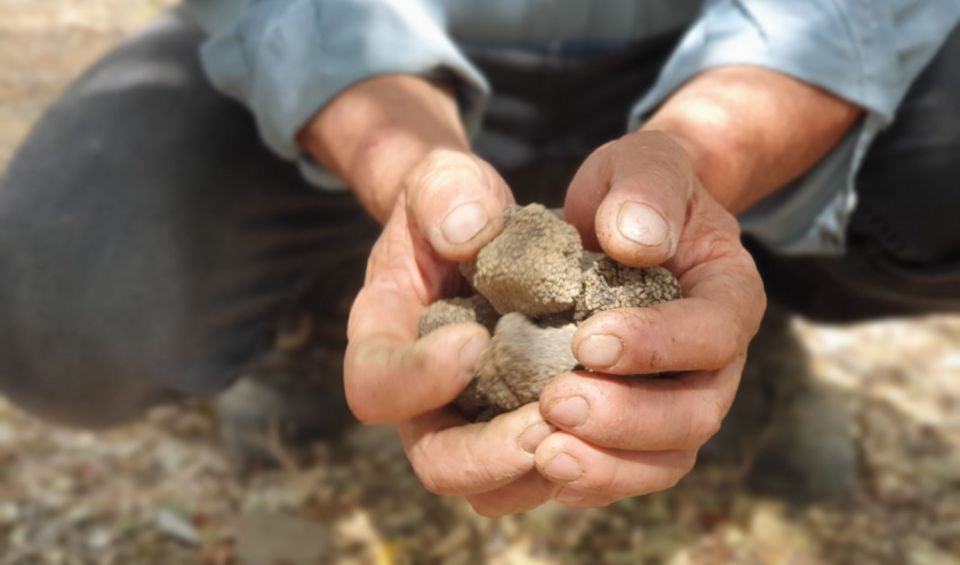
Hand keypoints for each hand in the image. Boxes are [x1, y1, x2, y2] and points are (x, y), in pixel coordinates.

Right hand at [343, 148, 562, 515]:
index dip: (418, 377)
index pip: (376, 385)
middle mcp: (421, 400)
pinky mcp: (520, 432)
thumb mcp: (443, 181)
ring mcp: (472, 424)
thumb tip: (468, 233)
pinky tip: (621, 430)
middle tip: (550, 419)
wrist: (479, 232)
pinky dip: (582, 466)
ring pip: (494, 489)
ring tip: (594, 429)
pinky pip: (542, 478)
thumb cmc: (454, 205)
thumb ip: (445, 194)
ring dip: (544, 472)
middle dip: (492, 453)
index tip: (476, 340)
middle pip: (437, 463)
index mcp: (384, 340)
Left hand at [528, 130, 766, 506]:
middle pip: (697, 413)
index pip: (715, 332)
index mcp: (729, 294)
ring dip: (608, 465)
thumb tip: (635, 241)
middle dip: (628, 417)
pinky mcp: (642, 428)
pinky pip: (631, 472)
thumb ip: (646, 188)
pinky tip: (539, 468)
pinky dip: (591, 479)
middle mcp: (717, 360)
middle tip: (556, 404)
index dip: (658, 344)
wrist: (626, 226)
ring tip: (544, 453)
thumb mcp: (642, 164)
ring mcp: (683, 399)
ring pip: (667, 458)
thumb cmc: (636, 190)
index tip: (587, 340)